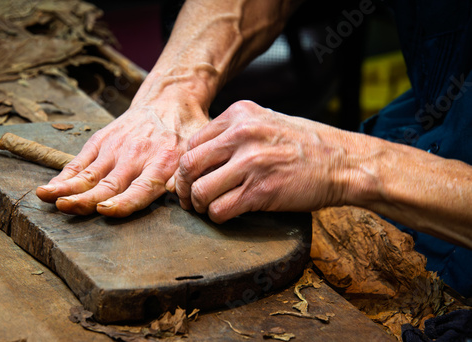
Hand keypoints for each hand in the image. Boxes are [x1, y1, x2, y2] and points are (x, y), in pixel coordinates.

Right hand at [36, 86, 208, 216]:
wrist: (169, 100)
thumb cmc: (184, 134)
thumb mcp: (197, 152)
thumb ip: (189, 176)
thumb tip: (185, 200)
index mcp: (163, 162)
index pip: (141, 188)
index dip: (123, 202)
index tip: (105, 210)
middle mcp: (136, 156)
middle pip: (109, 183)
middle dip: (85, 197)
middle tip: (67, 207)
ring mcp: (116, 147)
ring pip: (89, 172)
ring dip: (67, 186)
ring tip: (47, 196)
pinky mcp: (103, 140)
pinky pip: (81, 159)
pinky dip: (66, 174)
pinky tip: (52, 187)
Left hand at [174, 100, 351, 222]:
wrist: (344, 162)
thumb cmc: (306, 145)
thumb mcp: (267, 122)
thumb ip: (235, 132)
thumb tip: (205, 155)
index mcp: (240, 114)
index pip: (192, 143)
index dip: (186, 167)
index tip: (191, 180)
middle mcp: (241, 134)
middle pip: (188, 166)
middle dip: (184, 189)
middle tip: (190, 200)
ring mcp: (251, 162)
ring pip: (200, 191)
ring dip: (200, 206)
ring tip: (209, 209)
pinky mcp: (261, 190)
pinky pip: (220, 210)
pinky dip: (218, 217)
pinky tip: (228, 214)